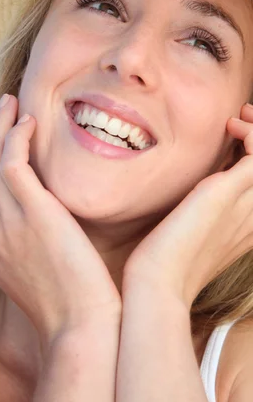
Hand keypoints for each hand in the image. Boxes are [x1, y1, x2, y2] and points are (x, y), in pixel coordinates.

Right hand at [0, 95, 120, 348]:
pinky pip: (11, 160)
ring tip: (14, 103)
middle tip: (4, 108)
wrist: (79, 326)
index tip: (3, 134)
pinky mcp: (31, 212)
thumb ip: (25, 238)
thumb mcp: (32, 267)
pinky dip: (16, 135)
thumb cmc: (67, 300)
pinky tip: (31, 122)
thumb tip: (40, 215)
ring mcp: (3, 220)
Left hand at [123, 103, 252, 308]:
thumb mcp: (191, 231)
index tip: (238, 133)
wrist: (158, 282)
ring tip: (238, 119)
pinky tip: (232, 127)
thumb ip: (201, 211)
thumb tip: (193, 192)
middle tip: (242, 119)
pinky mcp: (229, 193)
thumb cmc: (165, 261)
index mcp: (249, 227)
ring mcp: (247, 206)